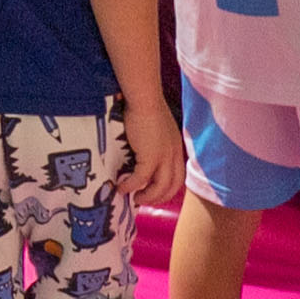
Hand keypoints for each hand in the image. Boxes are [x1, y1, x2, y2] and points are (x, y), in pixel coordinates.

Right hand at [121, 97, 186, 213]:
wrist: (144, 98)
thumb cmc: (146, 105)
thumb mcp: (157, 125)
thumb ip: (155, 138)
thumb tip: (142, 145)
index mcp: (176, 147)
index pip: (178, 176)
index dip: (167, 188)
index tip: (153, 191)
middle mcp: (173, 155)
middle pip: (172, 187)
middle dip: (158, 197)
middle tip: (143, 200)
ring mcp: (164, 157)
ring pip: (160, 188)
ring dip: (147, 197)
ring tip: (134, 199)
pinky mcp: (150, 157)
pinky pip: (141, 179)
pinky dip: (131, 186)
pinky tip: (121, 187)